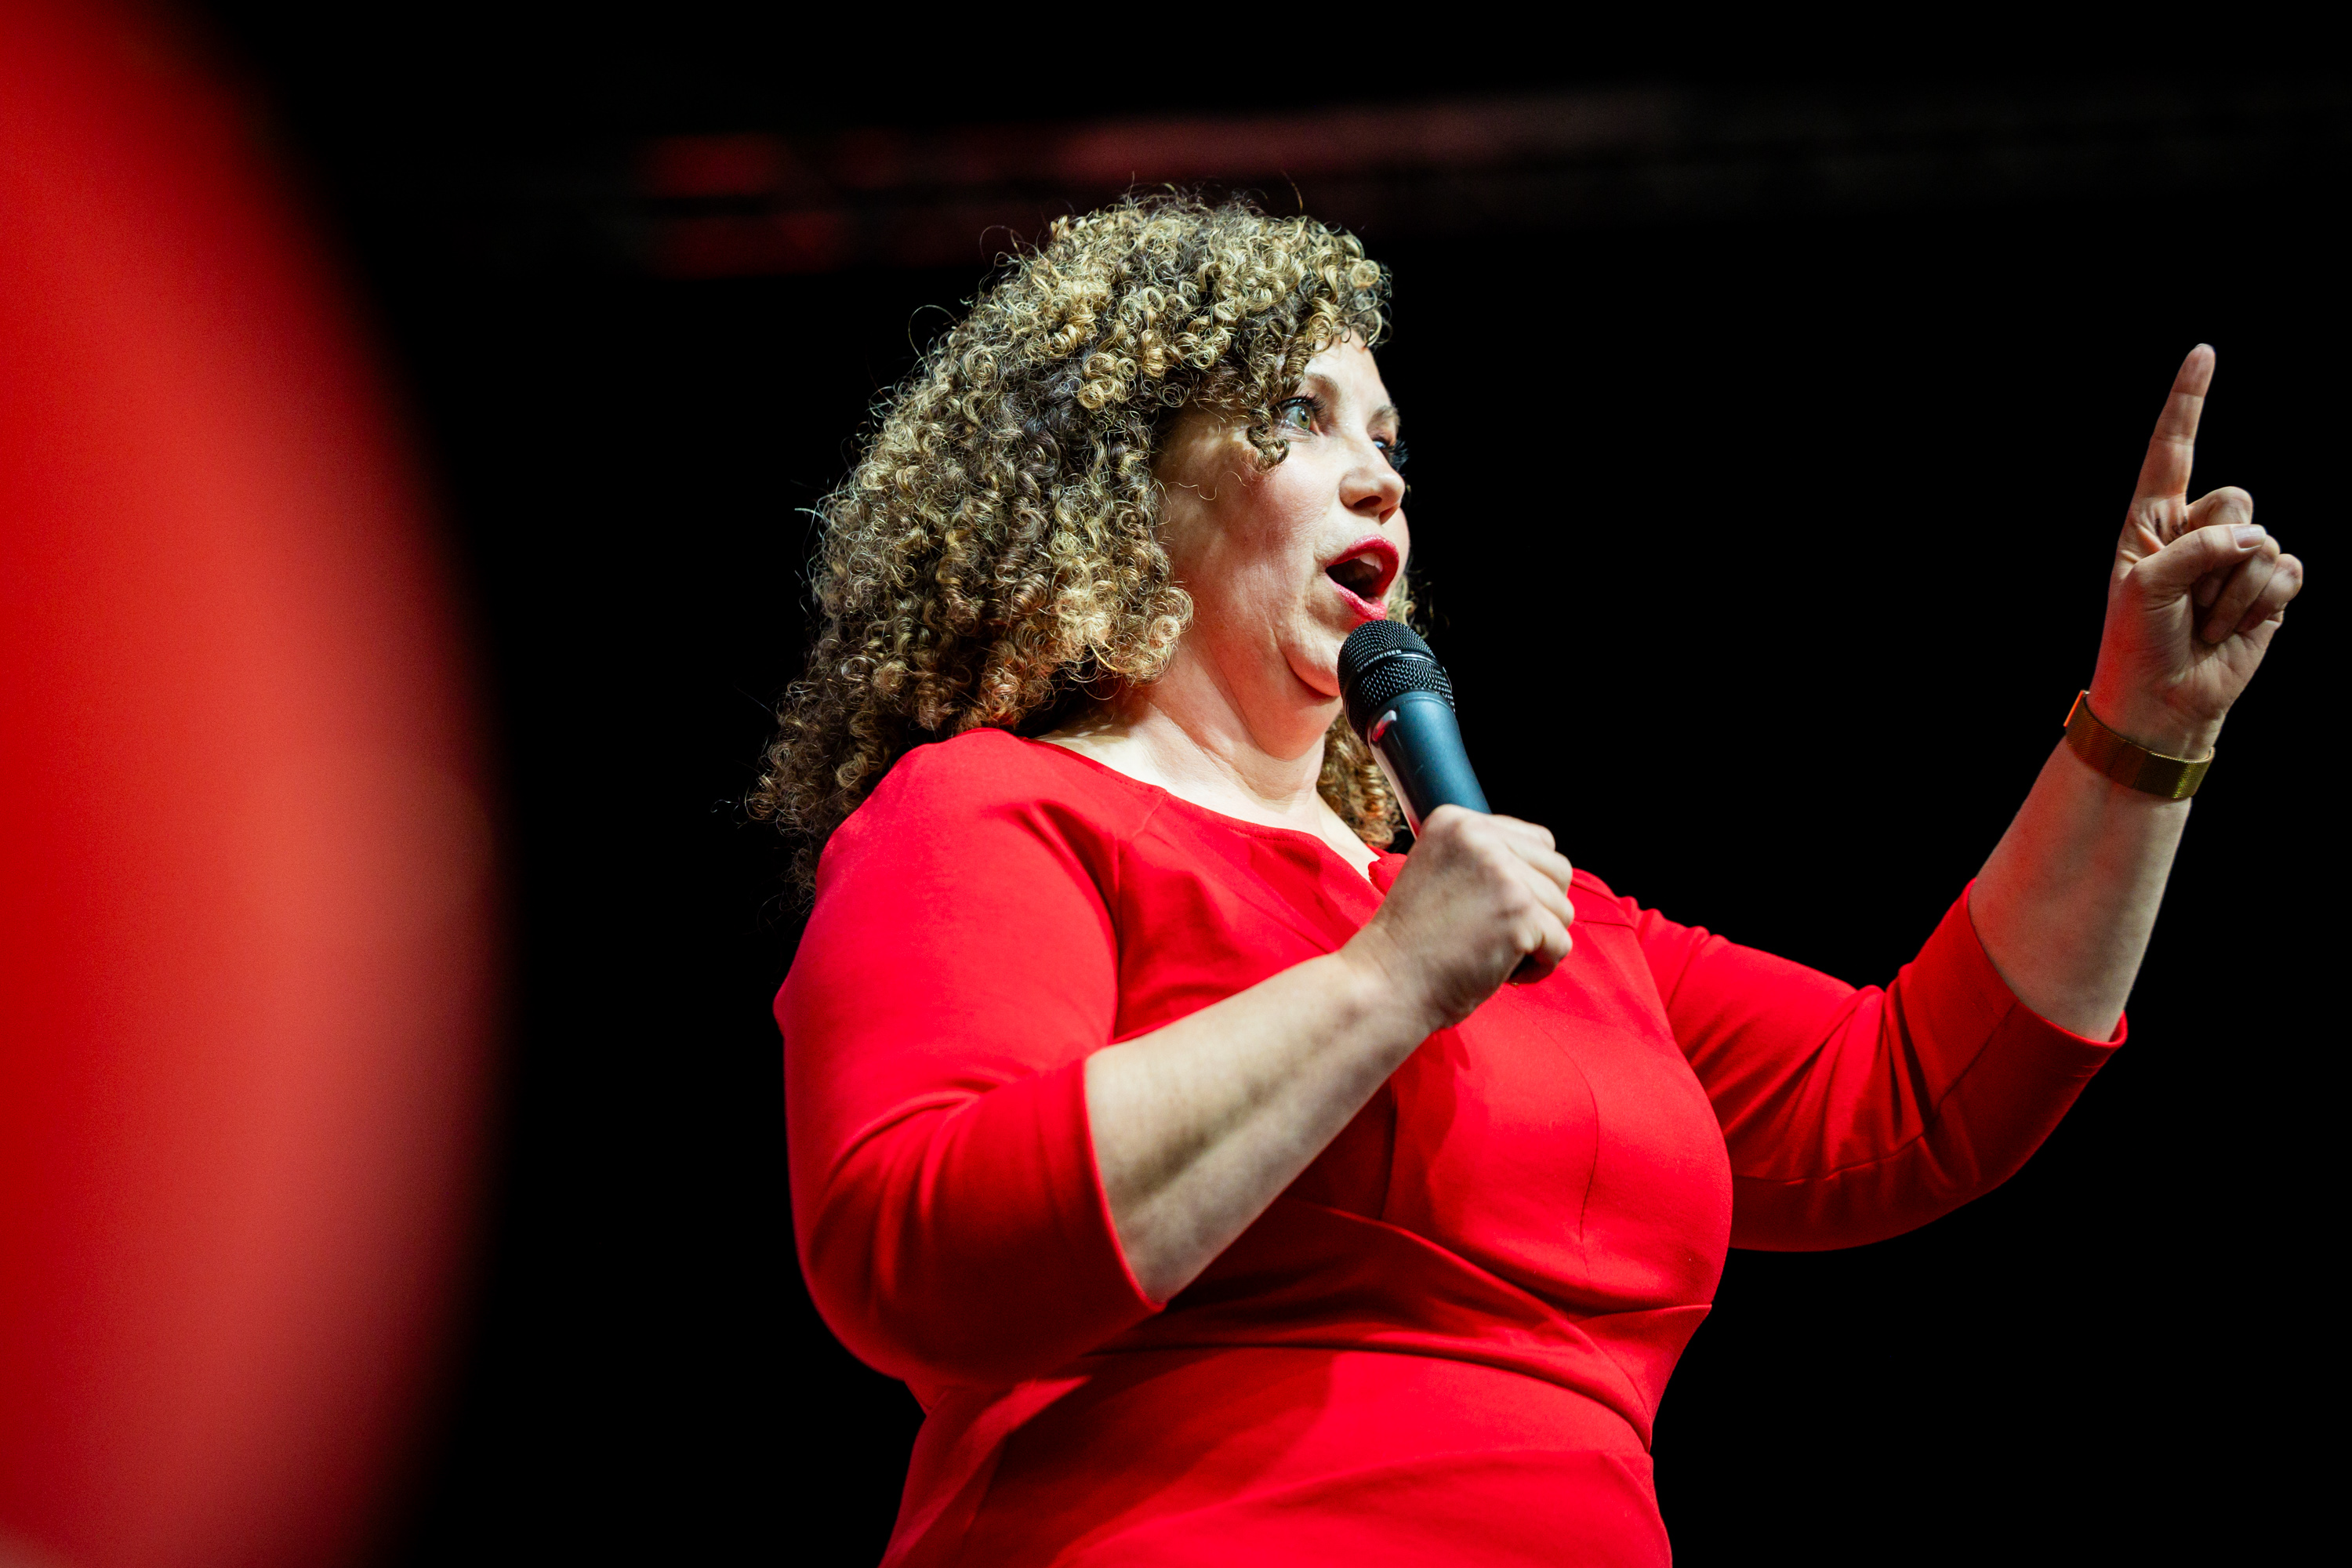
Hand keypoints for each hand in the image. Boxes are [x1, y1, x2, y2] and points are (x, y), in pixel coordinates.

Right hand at [1345, 806, 1573, 1032]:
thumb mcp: (1441, 873)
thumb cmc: (1413, 941)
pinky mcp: (1518, 912)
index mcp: (1456, 821)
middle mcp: (1479, 836)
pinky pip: (1561, 944)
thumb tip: (1548, 869)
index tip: (1489, 910)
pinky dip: (1538, 968)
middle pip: (1558, 870)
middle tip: (1495, 935)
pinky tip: (1501, 972)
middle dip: (1540, 910)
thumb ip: (1485, 859)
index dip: (1526, 883)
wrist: (1384, 982)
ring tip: (1494, 954)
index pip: (1537, 841)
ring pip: (1563, 909)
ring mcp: (1502, 873)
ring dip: (1538, 941)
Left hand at [2086, 345, 2304, 757]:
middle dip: (2214, 549)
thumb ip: (2193, 548)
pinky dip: (2261, 603)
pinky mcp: (2271, 587)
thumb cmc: (2137, 642)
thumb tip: (2256, 538)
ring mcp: (2238, 556)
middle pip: (2236, 498)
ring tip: (2203, 621)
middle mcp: (2198, 529)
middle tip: (2185, 599)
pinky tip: (2235, 628)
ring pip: (2263, 540)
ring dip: (2232, 590)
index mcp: (2153, 520)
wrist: (2164, 701)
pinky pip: (2287, 571)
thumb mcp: (2143, 587)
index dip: (2190, 402)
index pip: (2174, 450)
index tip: (2205, 353)